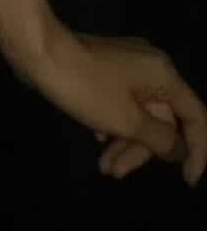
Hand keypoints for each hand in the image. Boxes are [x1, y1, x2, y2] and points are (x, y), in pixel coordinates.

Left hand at [14, 24, 205, 187]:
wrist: (38, 50)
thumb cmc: (86, 86)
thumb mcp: (128, 120)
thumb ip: (161, 139)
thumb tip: (181, 150)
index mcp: (163, 74)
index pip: (195, 116)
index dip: (196, 150)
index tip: (186, 180)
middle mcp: (149, 67)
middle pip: (162, 119)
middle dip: (142, 150)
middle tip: (117, 172)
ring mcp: (125, 66)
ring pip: (137, 114)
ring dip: (123, 142)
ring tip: (104, 167)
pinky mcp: (103, 69)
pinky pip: (119, 103)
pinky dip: (111, 125)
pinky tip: (96, 140)